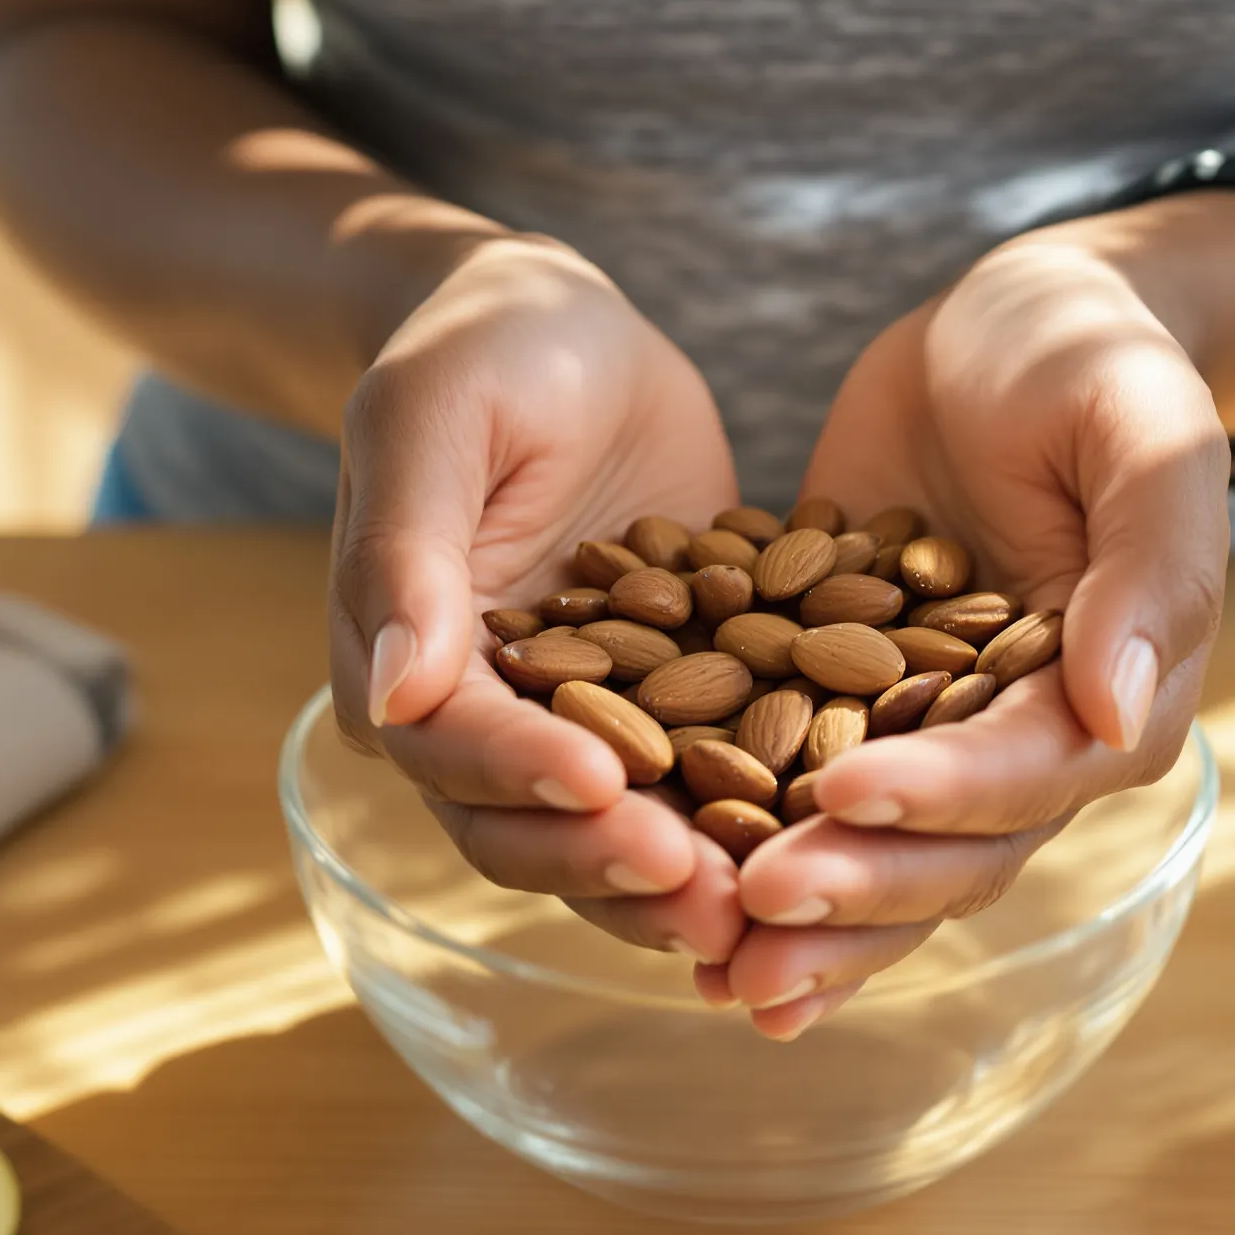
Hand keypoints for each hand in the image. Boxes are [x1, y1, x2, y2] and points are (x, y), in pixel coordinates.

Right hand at [328, 237, 749, 962]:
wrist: (565, 332)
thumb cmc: (481, 349)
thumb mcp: (432, 417)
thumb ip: (408, 553)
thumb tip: (395, 697)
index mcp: (404, 669)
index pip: (458, 749)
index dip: (527, 778)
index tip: (607, 790)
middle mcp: (487, 726)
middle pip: (536, 830)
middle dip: (619, 868)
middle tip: (715, 896)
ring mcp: (584, 728)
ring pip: (626, 834)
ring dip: (694, 877)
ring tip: (775, 902)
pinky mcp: (673, 712)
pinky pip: (714, 781)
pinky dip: (764, 819)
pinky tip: (839, 841)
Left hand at [703, 234, 1229, 1036]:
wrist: (1004, 328)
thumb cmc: (1092, 357)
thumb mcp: (1143, 426)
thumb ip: (1151, 562)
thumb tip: (1117, 708)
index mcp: (1116, 695)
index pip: (1025, 774)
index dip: (937, 796)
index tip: (837, 795)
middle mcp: (1026, 744)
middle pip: (949, 856)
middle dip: (854, 892)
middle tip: (750, 915)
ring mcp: (931, 740)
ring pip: (874, 862)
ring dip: (802, 925)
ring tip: (711, 970)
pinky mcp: (846, 714)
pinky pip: (795, 803)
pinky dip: (746, 861)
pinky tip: (672, 913)